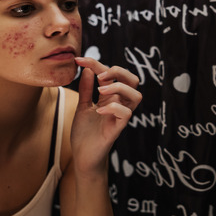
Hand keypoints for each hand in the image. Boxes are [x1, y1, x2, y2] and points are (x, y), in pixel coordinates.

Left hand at [71, 57, 141, 173]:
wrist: (82, 156)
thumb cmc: (84, 132)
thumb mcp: (82, 106)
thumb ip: (86, 89)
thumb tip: (87, 69)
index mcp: (110, 97)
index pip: (110, 74)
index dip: (96, 63)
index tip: (79, 60)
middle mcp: (118, 104)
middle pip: (133, 80)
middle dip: (118, 71)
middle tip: (100, 76)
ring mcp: (119, 116)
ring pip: (136, 96)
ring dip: (119, 88)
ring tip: (101, 91)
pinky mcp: (117, 129)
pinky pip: (126, 114)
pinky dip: (114, 108)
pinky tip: (99, 110)